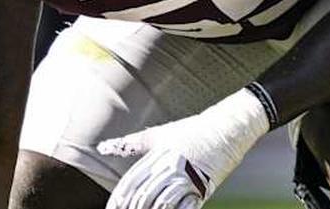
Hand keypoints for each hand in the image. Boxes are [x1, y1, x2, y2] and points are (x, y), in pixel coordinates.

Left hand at [98, 89, 270, 208]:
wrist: (227, 129)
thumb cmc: (192, 130)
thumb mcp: (160, 134)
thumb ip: (132, 143)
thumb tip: (103, 146)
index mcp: (159, 153)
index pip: (132, 180)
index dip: (120, 198)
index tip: (112, 208)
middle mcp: (171, 166)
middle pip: (145, 195)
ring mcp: (188, 177)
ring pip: (162, 203)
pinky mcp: (204, 187)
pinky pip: (185, 207)